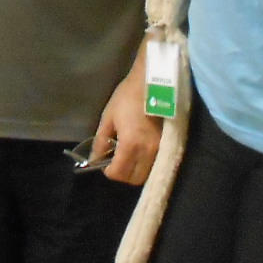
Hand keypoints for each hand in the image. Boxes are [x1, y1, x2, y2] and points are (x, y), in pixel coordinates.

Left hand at [97, 47, 161, 185]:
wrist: (152, 83)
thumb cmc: (127, 97)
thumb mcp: (108, 117)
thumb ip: (101, 140)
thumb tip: (94, 158)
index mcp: (131, 144)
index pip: (119, 173)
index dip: (108, 171)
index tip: (104, 163)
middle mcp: (148, 152)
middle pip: (134, 179)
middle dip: (122, 174)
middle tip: (116, 161)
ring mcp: (160, 149)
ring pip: (147, 174)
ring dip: (135, 171)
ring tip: (128, 157)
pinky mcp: (168, 145)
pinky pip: (156, 165)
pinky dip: (146, 165)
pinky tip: (140, 153)